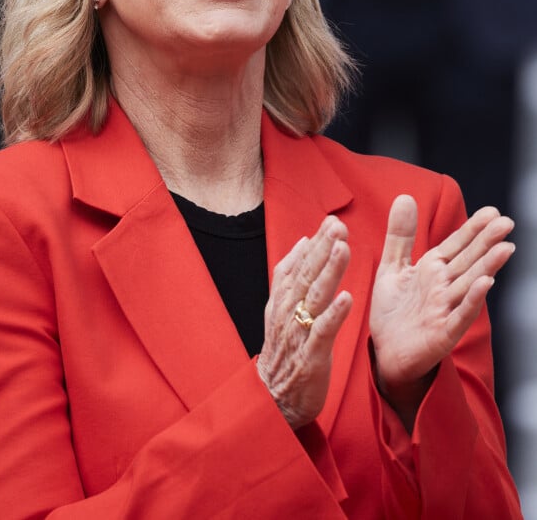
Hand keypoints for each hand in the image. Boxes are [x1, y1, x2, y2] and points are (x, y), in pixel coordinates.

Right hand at [257, 216, 352, 428]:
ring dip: (330, 272)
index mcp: (283, 299)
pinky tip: (347, 299)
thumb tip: (303, 241)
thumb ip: (289, 274)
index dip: (315, 243)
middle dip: (323, 248)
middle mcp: (288, 311)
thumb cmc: (284, 351)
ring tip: (343, 249)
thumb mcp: (280, 308)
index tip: (332, 220)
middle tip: (339, 226)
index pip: (298, 264)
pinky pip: (323, 332)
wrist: (273, 399)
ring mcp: (298, 333)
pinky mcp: (311, 357)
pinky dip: (334, 315)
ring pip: (314, 297)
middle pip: (306, 274)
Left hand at [370, 195, 514, 425]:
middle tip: (507, 222)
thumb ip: (400, 235)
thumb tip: (405, 197)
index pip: (457, 245)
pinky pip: (460, 314)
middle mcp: (444, 287)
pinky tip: (485, 284)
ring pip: (470, 283)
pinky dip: (472, 300)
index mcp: (433, 269)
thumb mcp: (392, 267)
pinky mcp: (443, 332)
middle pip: (469, 260)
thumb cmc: (393, 311)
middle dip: (487, 241)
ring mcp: (446, 309)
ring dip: (488, 266)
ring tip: (506, 247)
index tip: (492, 211)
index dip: (473, 228)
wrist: (385, 353)